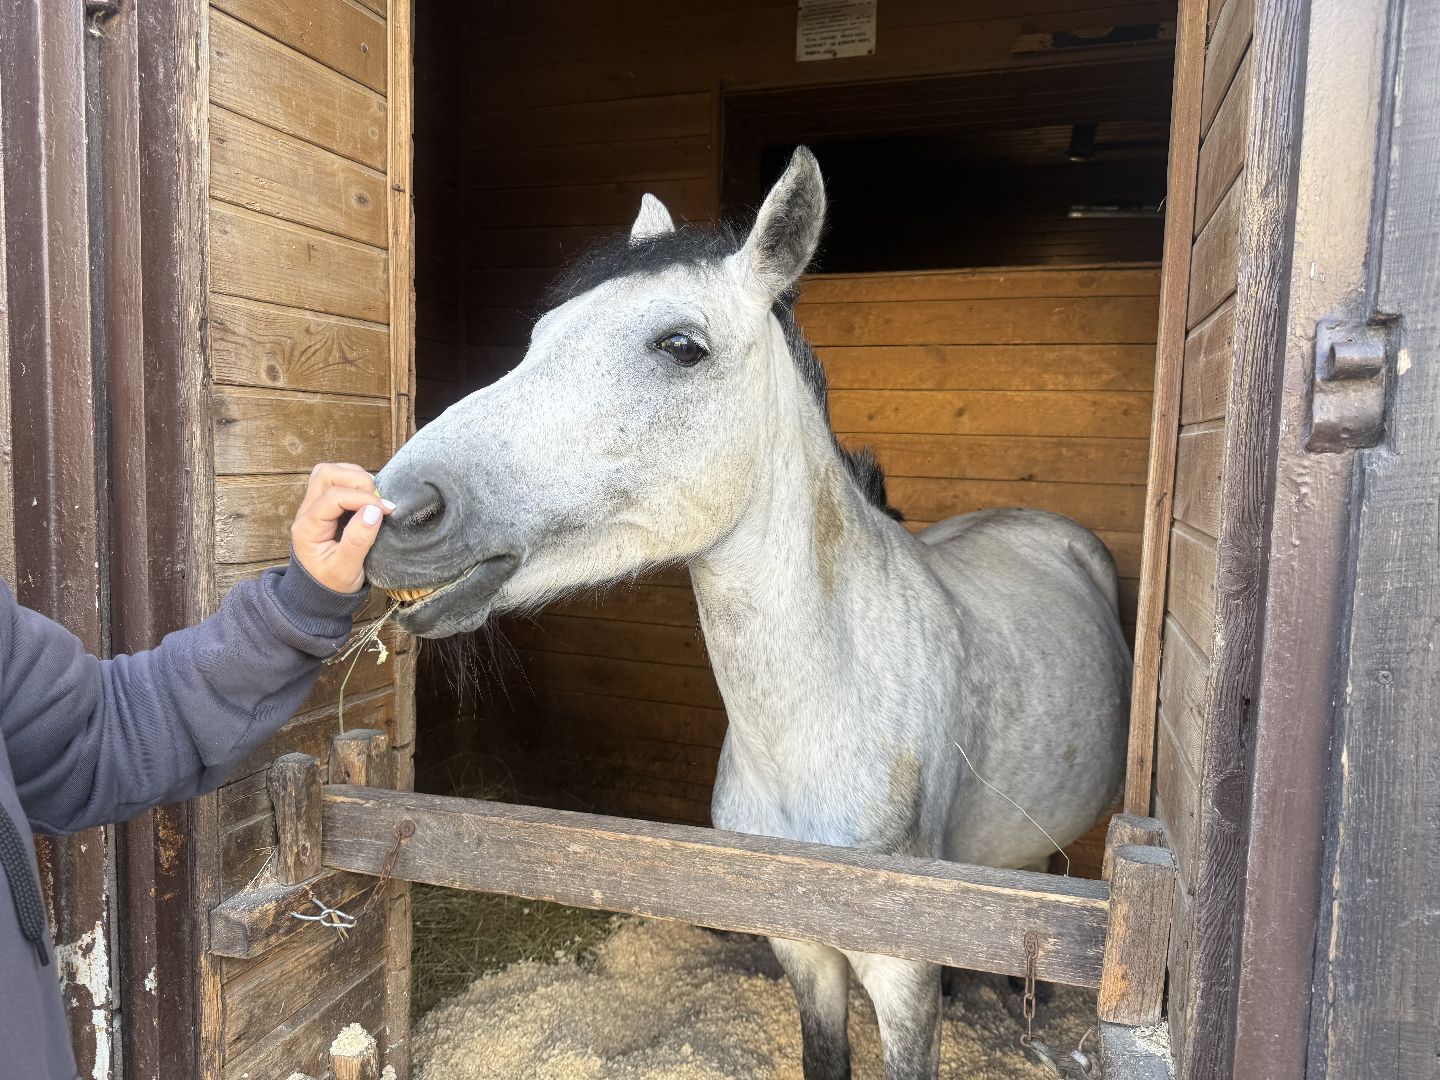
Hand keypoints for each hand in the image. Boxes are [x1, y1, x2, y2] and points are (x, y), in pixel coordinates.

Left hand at [291, 462, 393, 593]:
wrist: (317, 594)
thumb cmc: (331, 584)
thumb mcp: (347, 569)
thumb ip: (358, 540)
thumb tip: (374, 510)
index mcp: (309, 527)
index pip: (334, 496)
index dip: (363, 498)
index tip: (387, 511)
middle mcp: (307, 512)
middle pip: (326, 474)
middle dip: (356, 480)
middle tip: (377, 500)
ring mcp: (313, 507)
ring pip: (329, 473)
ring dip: (354, 478)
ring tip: (373, 498)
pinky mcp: (324, 506)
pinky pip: (335, 481)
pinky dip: (354, 482)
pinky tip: (367, 499)